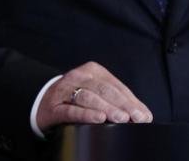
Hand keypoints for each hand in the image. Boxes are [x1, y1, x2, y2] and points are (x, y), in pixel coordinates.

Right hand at [36, 62, 151, 131]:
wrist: (43, 101)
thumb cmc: (77, 97)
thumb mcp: (97, 91)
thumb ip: (118, 100)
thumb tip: (144, 114)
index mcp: (92, 70)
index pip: (115, 85)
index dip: (131, 100)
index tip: (143, 116)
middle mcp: (78, 76)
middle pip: (103, 90)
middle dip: (122, 104)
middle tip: (135, 117)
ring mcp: (65, 90)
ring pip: (88, 97)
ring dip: (106, 108)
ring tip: (121, 118)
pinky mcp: (55, 106)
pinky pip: (71, 110)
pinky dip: (86, 114)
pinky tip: (99, 119)